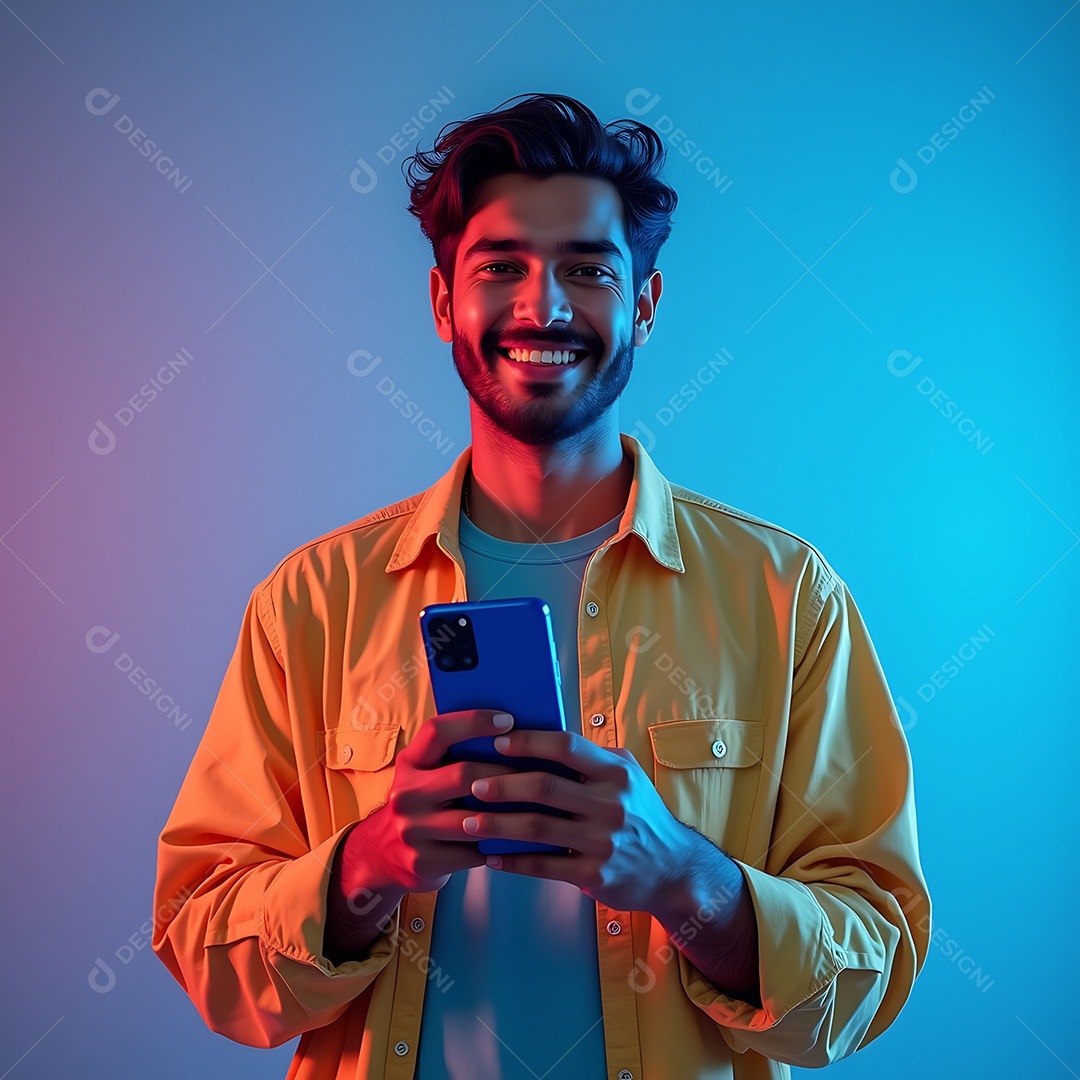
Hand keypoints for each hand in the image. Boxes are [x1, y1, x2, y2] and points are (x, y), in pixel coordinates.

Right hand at [345, 709, 520, 894]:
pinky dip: (497, 847)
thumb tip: (511, 732)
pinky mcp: (422, 861)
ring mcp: (412, 829)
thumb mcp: (424, 774)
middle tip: (538, 771)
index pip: (437, 731)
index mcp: (409, 763)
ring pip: (474, 819)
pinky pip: (472, 852)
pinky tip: (516, 841)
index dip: (473, 721)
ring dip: (509, 814)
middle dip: (504, 772)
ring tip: (539, 807)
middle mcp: (405, 793)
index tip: (508, 720)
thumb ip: (452, 756)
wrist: (382, 857)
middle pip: (463, 774)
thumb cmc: (422, 805)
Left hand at [462, 729, 691, 913]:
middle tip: (473, 784)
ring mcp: (602, 841)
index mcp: (615, 772)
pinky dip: (513, 861)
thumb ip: (590, 759)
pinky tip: (490, 857)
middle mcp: (611, 803)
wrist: (672, 868)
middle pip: (545, 787)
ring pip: (537, 828)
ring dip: (498, 824)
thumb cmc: (639, 814)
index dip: (529, 742)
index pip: (567, 746)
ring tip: (470, 821)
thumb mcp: (626, 776)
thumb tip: (540, 737)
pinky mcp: (594, 874)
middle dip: (503, 784)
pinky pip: (543, 866)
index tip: (497, 741)